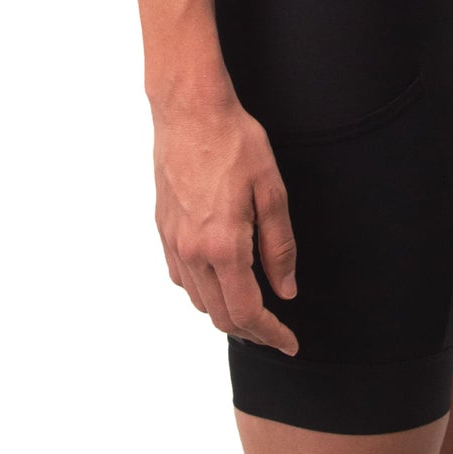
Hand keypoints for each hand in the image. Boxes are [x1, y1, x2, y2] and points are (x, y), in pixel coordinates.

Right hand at [150, 84, 299, 354]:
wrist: (190, 110)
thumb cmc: (235, 141)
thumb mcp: (272, 189)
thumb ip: (280, 246)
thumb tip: (286, 290)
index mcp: (224, 245)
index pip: (247, 312)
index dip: (271, 335)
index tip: (290, 343)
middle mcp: (193, 251)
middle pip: (220, 316)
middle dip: (251, 330)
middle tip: (277, 330)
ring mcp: (174, 242)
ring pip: (198, 301)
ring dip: (226, 312)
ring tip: (252, 306)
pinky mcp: (163, 229)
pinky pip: (181, 277)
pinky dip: (202, 290)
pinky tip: (220, 277)